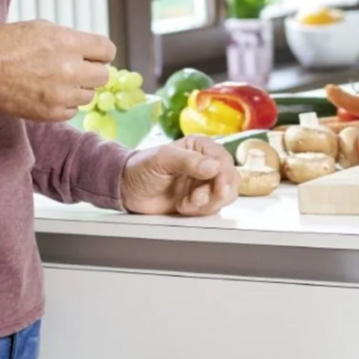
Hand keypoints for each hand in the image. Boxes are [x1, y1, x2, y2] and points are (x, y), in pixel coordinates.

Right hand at [0, 20, 115, 121]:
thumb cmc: (8, 43)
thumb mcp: (42, 27)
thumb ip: (71, 38)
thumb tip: (91, 49)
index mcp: (68, 43)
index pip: (107, 50)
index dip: (101, 52)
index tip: (94, 54)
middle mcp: (69, 69)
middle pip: (102, 75)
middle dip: (91, 70)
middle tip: (75, 67)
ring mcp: (61, 94)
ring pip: (89, 95)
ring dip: (78, 87)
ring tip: (57, 80)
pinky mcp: (51, 113)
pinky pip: (73, 110)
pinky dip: (65, 103)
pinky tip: (49, 93)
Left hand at [120, 136, 238, 215]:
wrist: (127, 190)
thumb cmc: (142, 167)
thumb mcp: (162, 159)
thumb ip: (188, 161)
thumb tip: (213, 167)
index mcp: (200, 147)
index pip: (224, 160)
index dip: (225, 175)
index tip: (219, 187)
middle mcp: (206, 164)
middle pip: (230, 179)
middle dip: (216, 193)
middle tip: (197, 199)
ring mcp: (204, 184)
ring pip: (225, 196)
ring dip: (208, 203)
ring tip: (186, 203)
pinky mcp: (200, 201)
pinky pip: (213, 208)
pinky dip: (201, 211)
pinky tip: (183, 207)